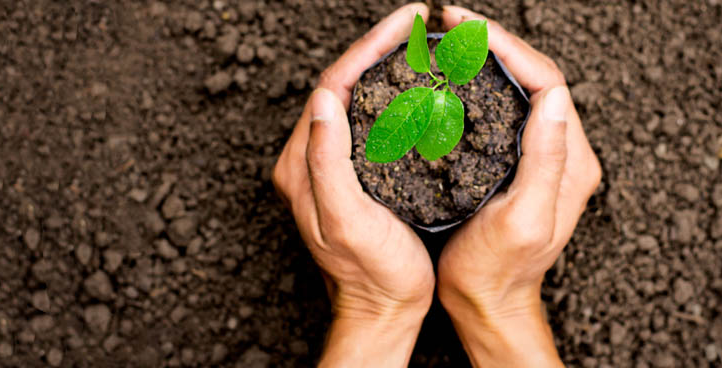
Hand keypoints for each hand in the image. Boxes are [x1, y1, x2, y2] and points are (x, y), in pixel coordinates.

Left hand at [271, 4, 433, 366]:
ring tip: (417, 42)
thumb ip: (327, 162)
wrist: (383, 311)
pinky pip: (369, 118)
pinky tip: (417, 86)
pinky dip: (392, 93)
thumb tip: (324, 99)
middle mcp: (311, 158)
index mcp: (303, 163)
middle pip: (342, 83)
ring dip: (384, 65)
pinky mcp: (352, 174)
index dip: (368, 48)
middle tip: (415, 22)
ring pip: (356, 97)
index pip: (333, 85)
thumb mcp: (347, 221)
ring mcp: (331, 165)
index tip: (404, 23)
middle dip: (377, 47)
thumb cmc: (371, 274)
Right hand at [435, 6, 601, 367]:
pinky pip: (505, 107)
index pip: (547, 81)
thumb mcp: (523, 218)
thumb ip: (545, 160)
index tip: (467, 29)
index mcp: (571, 160)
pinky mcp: (519, 163)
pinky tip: (453, 77)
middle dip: (495, 42)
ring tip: (451, 39)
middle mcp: (563, 152)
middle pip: (535, 76)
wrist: (488, 304)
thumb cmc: (499, 270)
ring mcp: (543, 156)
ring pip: (520, 87)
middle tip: (452, 22)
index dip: (507, 46)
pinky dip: (480, 83)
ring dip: (488, 57)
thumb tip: (553, 97)